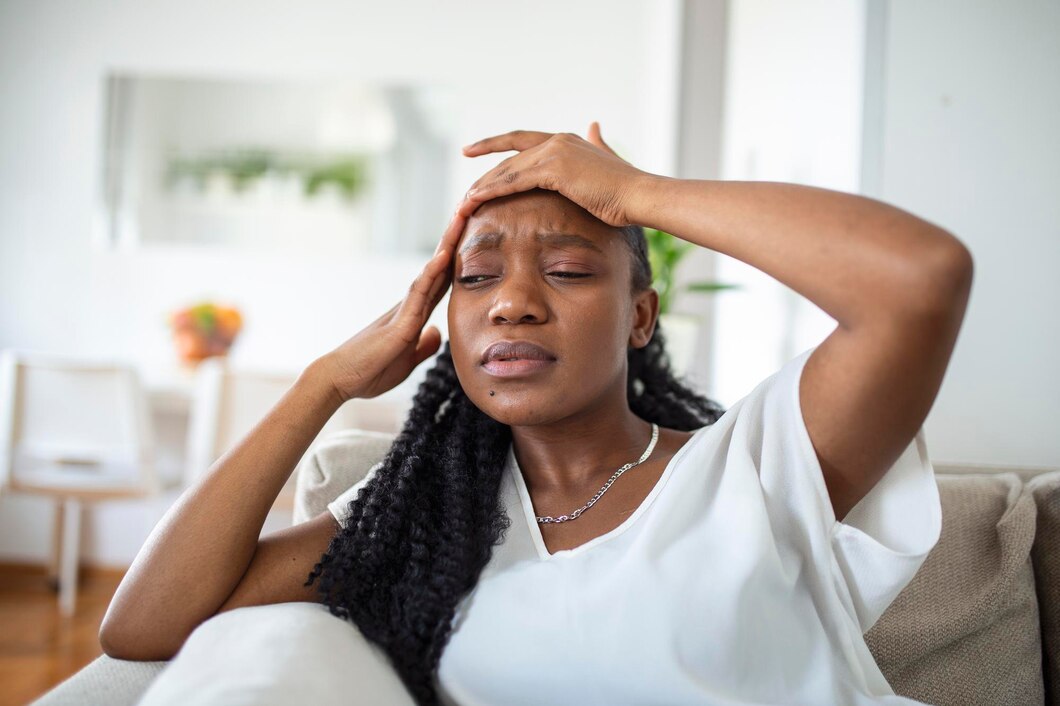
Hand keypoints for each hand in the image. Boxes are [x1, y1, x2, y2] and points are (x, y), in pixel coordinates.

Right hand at [317, 212, 466, 401]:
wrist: (339, 380)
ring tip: (462, 216)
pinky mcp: (399, 324)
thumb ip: (422, 346)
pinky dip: (432, 273)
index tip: (471, 236)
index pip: (441, 282)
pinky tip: (444, 255)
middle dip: (455, 239)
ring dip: (447, 245)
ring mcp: (404, 311)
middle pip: (439, 267)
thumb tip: (436, 333)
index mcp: (414, 315)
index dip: (457, 260)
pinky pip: (418, 293)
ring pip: (430, 271)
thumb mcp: (406, 361)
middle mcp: (409, 306)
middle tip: (470, 207)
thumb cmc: (368, 371)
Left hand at [458, 122, 651, 226]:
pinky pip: (515, 181)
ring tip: (464, 201)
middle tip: (464, 192)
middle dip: (485, 176)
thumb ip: (598, 144)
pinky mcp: (554, 169)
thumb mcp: (607, 161)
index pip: (521, 141)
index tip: (471, 149)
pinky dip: (493, 191)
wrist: (639, 196)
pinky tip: (476, 199)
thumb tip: (595, 125)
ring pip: (509, 170)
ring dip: (483, 187)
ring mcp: (555, 152)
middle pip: (510, 159)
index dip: (495, 144)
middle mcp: (557, 141)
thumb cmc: (625, 189)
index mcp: (565, 140)